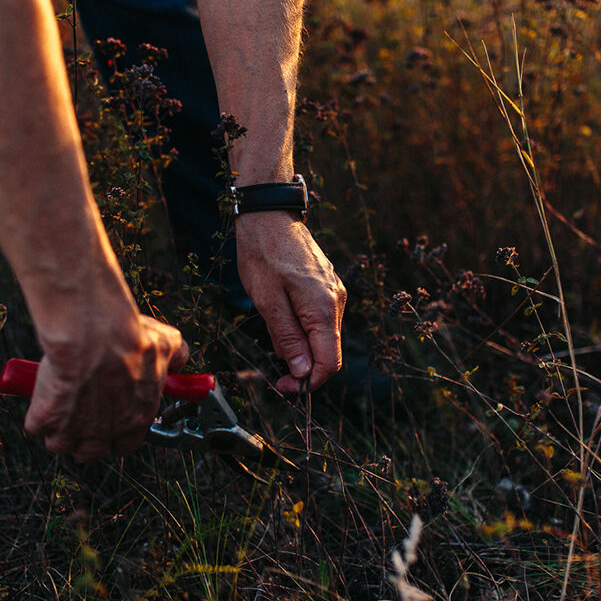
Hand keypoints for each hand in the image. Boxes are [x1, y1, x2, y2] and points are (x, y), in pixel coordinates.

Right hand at [24, 312, 188, 459]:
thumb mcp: (166, 344)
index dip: (117, 432)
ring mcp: (74, 430)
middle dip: (83, 435)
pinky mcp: (46, 419)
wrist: (95, 334)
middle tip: (80, 411)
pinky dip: (36, 413)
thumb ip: (176, 357)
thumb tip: (181, 359)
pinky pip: (35, 426)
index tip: (111, 418)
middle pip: (90, 451)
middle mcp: (106, 432)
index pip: (127, 443)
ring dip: (57, 428)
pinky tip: (42, 394)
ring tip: (58, 404)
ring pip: (59, 444)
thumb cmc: (130, 338)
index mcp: (136, 418)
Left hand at [235, 212, 346, 391]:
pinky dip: (301, 325)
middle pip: (327, 352)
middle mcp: (336, 301)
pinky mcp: (327, 286)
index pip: (329, 363)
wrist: (270, 215)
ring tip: (272, 319)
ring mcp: (334, 292)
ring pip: (321, 335)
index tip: (284, 385)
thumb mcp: (267, 301)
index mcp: (323, 308)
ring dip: (298, 342)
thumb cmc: (263, 254)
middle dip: (301, 362)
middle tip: (273, 355)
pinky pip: (318, 318)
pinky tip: (281, 309)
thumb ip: (287, 338)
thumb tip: (303, 371)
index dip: (308, 382)